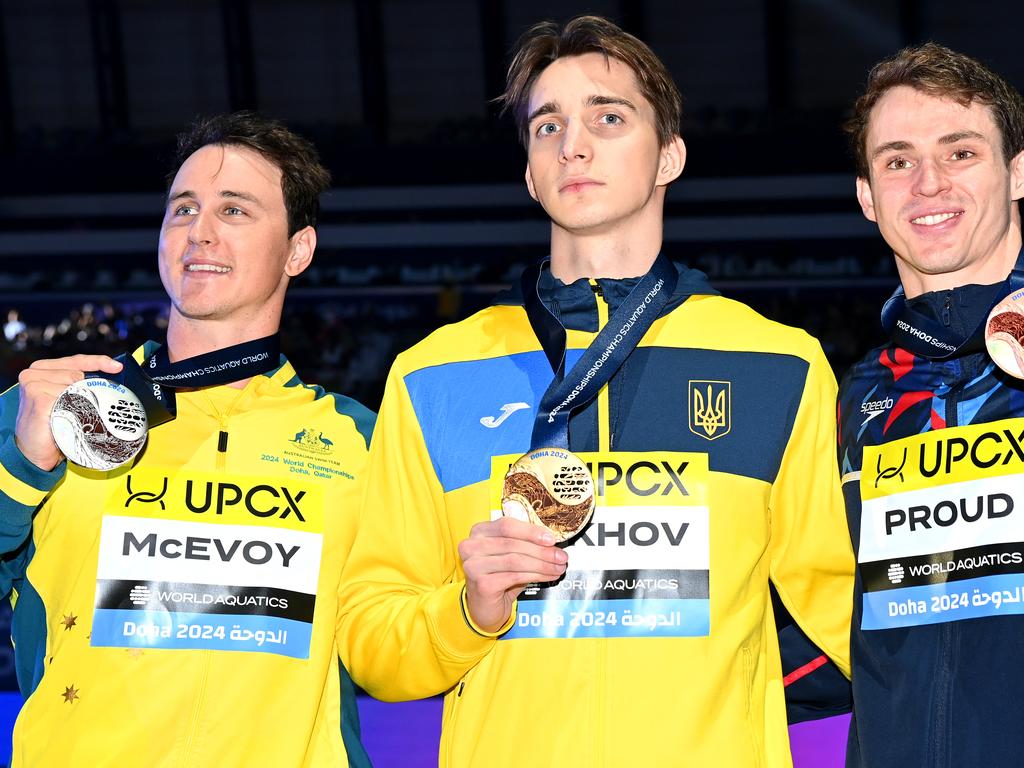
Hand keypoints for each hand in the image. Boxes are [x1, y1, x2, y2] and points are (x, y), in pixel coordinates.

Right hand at [15, 355, 122, 470]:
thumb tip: (111, 379)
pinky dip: (73, 410)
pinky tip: (67, 418)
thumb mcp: (66, 398)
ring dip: (80, 402)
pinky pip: (67, 399)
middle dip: (89, 389)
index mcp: (42, 369)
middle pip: (77, 374)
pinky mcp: (38, 399)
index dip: (99, 361)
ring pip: (73, 386)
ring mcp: (34, 385)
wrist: (35, 451)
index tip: (117, 367)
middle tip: (88, 406)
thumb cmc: (52, 424)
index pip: (76, 360)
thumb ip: (79, 385)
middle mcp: (34, 374)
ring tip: (72, 415)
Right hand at [458, 517, 567, 632]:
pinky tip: (548, 577)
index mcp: (479, 532)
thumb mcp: (510, 555)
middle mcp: (471, 546)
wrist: (485, 607)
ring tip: (558, 567)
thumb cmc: (499, 577)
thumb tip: (552, 542)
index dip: (531, 532)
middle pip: (512, 543)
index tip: (551, 539)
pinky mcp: (481, 584)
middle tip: (561, 556)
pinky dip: (535, 576)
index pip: (507, 526)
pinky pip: (515, 576)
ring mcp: (473, 565)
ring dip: (542, 564)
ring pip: (515, 560)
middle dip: (542, 551)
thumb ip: (525, 544)